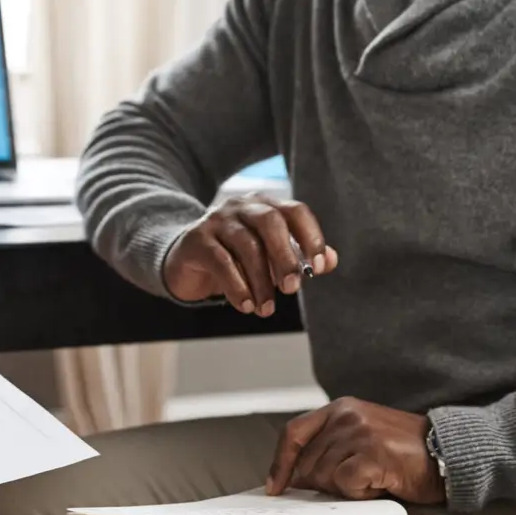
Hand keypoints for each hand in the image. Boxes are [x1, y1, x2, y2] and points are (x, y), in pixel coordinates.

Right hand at [161, 192, 337, 314]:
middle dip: (285, 257)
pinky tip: (246, 306)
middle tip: (292, 288)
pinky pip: (221, 260)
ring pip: (246, 245)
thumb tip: (331, 260)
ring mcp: (217, 220)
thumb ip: (300, 256)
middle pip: (270, 222)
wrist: (185, 260)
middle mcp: (241, 207)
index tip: (319, 267)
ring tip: (267, 308)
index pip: (295, 211)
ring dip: (261, 281)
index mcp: (265, 206)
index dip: (311, 237)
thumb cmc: (234, 257)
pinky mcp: (197, 239)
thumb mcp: (268, 257)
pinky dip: (237, 287)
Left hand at [265, 397, 445, 504]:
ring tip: (374, 478)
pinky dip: (361, 494)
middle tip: (353, 485)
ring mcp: (360, 433)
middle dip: (321, 484)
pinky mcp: (373, 454)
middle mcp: (346, 415)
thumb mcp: (362, 437)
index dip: (280, 462)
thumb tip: (296, 478)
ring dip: (347, 489)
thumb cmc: (406, 451)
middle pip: (307, 462)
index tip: (275, 486)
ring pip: (325, 477)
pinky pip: (346, 485)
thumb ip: (331, 447)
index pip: (294, 433)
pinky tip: (380, 485)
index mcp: (340, 408)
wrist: (449, 452)